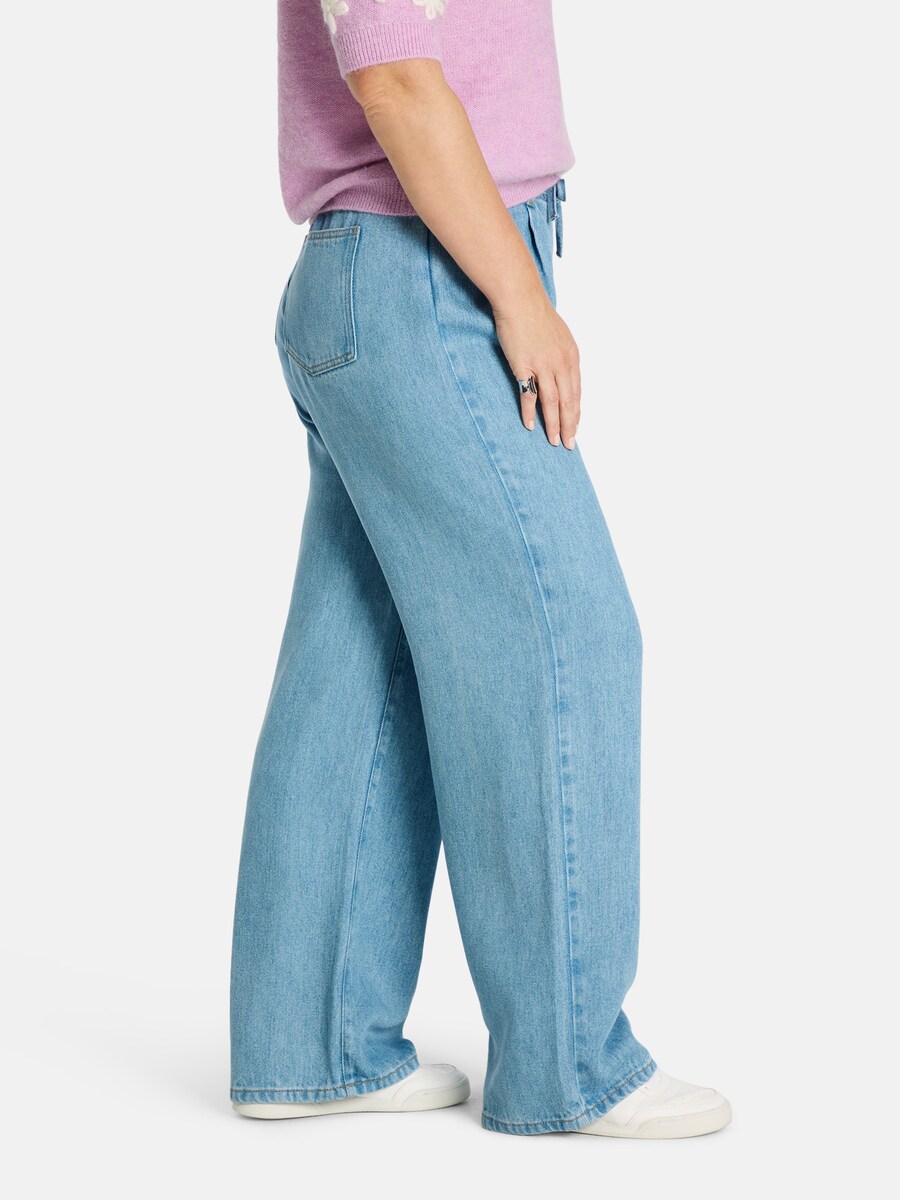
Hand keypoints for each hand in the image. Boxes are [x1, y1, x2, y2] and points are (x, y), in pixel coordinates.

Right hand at [492, 288, 580, 448]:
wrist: (520, 299)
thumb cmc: (536, 314)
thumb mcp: (558, 336)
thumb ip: (561, 356)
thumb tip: (559, 374)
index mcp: (571, 356)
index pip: (577, 392)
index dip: (576, 413)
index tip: (575, 428)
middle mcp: (562, 363)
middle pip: (569, 401)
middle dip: (570, 425)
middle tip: (569, 444)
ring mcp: (544, 365)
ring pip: (553, 402)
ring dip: (554, 424)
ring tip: (554, 441)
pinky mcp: (524, 366)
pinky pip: (529, 395)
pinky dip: (530, 412)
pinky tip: (531, 425)